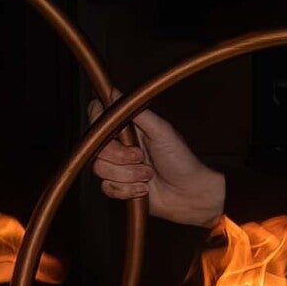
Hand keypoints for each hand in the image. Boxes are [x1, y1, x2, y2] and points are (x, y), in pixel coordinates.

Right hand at [87, 97, 225, 228]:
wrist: (189, 193)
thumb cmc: (181, 160)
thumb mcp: (161, 130)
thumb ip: (136, 111)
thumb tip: (114, 92)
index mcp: (129, 128)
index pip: (98, 117)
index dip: (100, 124)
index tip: (116, 132)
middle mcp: (120, 145)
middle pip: (97, 147)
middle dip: (121, 157)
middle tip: (141, 157)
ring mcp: (118, 166)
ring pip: (100, 168)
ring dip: (128, 175)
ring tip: (148, 175)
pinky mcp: (119, 186)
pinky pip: (106, 188)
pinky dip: (127, 190)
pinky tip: (143, 188)